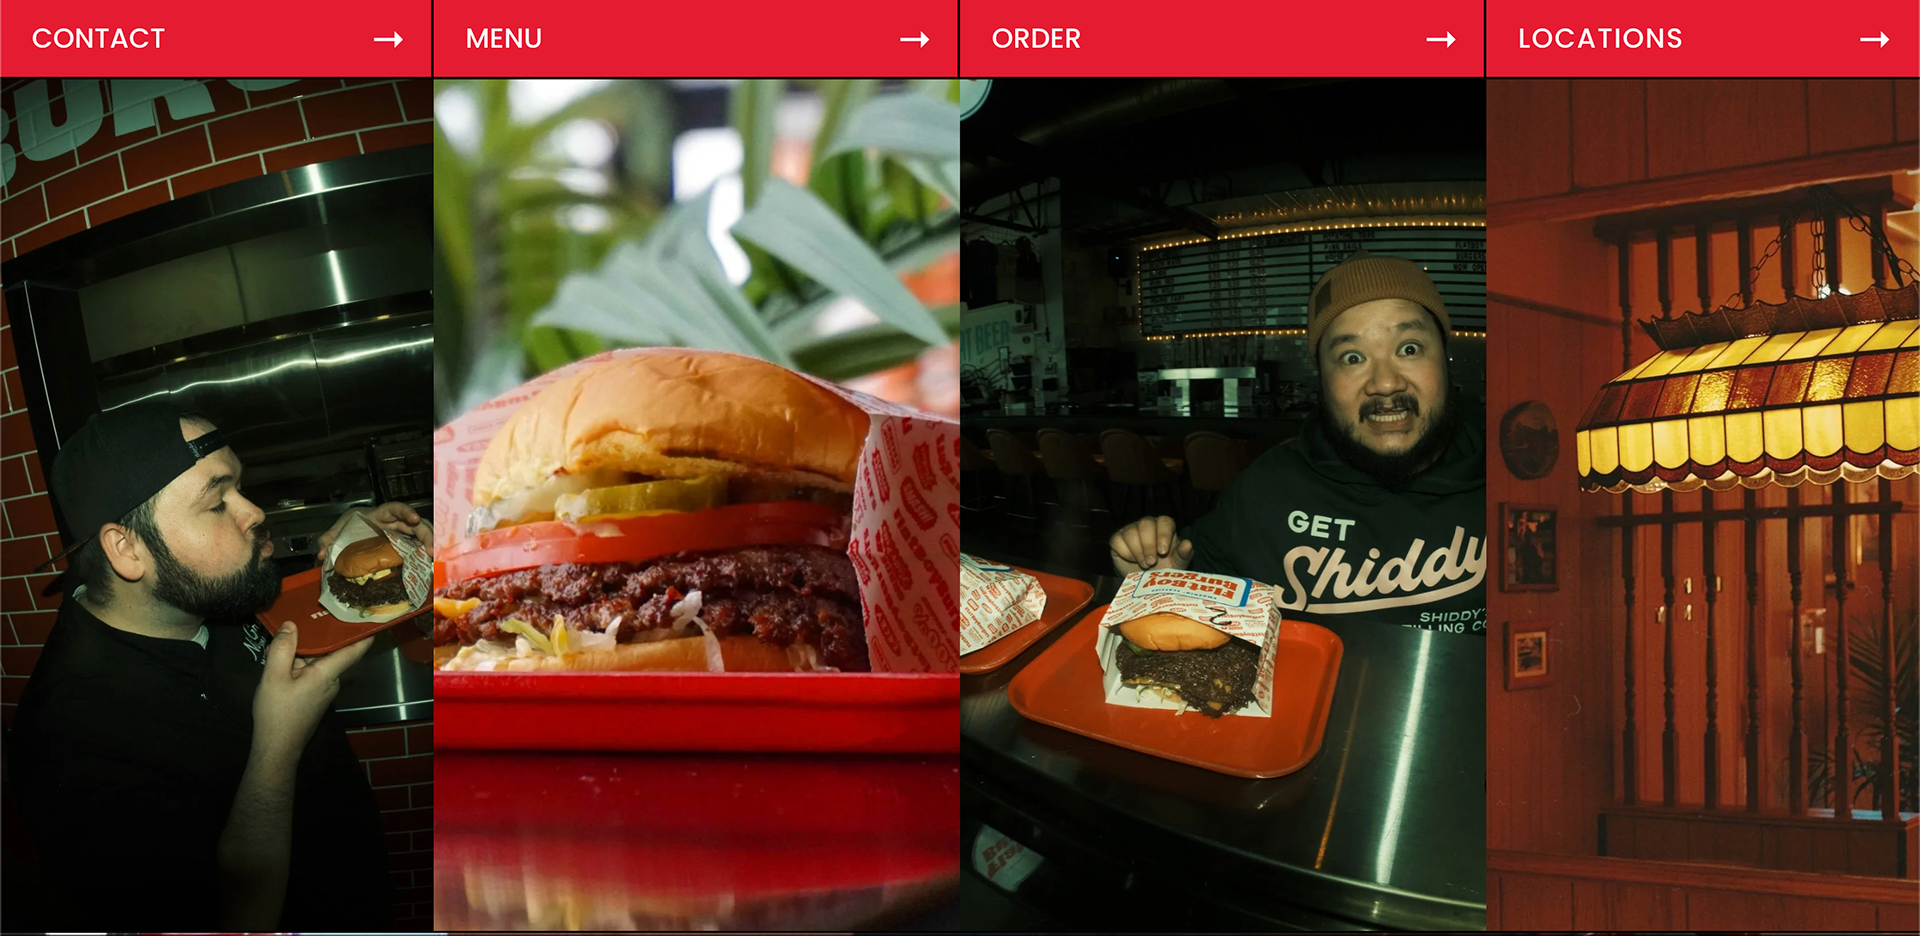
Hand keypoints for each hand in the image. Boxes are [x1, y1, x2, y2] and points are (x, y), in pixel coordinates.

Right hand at [250, 624, 374, 760]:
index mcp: (327, 674)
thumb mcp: (273, 676)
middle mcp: (331, 681)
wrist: (276, 748)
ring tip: (288, 632)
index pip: (353, 650)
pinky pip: (310, 672)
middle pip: (330, 652)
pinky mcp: (314, 696)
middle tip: (309, 613)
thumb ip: (282, 649)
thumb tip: (291, 624)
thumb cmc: (277, 713)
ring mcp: (323, 690)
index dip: (364, 633)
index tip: (371, 616)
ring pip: (317, 662)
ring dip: (303, 650)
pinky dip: (299, 663)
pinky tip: (282, 657)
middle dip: (319, 636)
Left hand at [316, 502, 431, 566]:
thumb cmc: (349, 529)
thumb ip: (328, 539)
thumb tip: (321, 553)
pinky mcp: (406, 548)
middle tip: (429, 550)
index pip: (396, 508)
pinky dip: (424, 556)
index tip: (414, 519)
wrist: (354, 538)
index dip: (406, 511)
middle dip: (426, 534)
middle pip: (417, 524)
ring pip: (422, 536)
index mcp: (381, 514)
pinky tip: (428, 565)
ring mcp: (403, 536)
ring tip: (432, 560)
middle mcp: (397, 523)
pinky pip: (418, 549)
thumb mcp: (337, 531)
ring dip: (429, 546)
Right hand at [1109, 515, 1192, 575]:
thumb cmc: (1164, 570)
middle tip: (1152, 562)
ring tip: (1144, 564)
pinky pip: (1117, 540)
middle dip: (1148, 545)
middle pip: (1145, 523)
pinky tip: (1131, 560)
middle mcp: (1147, 526)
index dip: (1163, 534)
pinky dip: (1125, 552)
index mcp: (1164, 528)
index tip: (1163, 551)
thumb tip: (1187, 544)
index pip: (1164, 521)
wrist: (1147, 583)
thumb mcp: (1177, 564)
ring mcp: (1131, 531)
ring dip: (1137, 551)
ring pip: (1130, 531)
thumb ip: (1184, 554)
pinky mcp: (1117, 540)